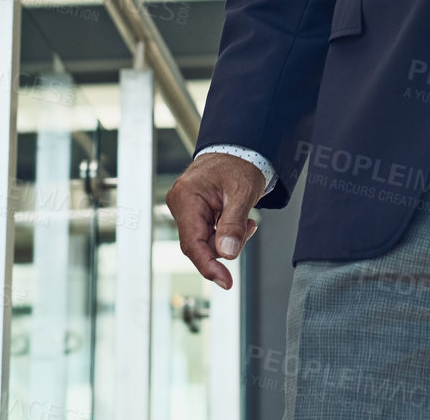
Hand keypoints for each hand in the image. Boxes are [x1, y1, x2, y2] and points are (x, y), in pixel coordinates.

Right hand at [165, 153, 265, 287]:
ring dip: (228, 238)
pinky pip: (208, 234)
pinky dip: (225, 233)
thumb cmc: (240, 163)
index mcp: (186, 197)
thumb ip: (234, 224)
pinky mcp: (193, 212)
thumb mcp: (243, 193)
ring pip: (205, 242)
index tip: (225, 282)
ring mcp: (185, 208)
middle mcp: (180, 203)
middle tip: (249, 227)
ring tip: (246, 219)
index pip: (193, 243)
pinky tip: (238, 219)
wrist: (239, 148)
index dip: (209, 266)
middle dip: (226, 245)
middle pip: (200, 245)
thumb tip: (227, 254)